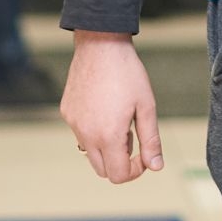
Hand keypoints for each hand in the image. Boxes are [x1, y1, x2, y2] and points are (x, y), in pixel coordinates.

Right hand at [64, 32, 164, 184]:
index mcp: (108, 135)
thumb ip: (150, 140)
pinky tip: (104, 109)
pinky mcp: (66, 112)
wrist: (101, 45)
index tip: (143, 155)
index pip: (118, 176)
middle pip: (102, 170)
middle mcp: (86, 134)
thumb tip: (155, 166)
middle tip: (132, 136)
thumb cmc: (127, 73)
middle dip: (120, 162)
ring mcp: (73, 123)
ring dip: (106, 148)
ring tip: (119, 121)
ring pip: (89, 153)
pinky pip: (80, 133)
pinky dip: (93, 132)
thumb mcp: (146, 107)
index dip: (134, 171)